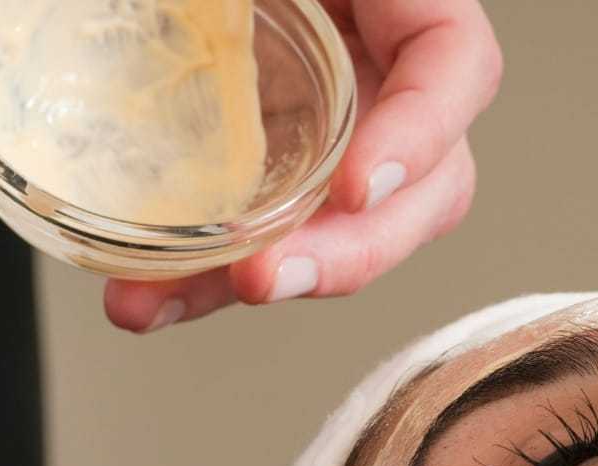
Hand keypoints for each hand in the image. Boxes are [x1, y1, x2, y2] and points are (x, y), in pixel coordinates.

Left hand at [105, 0, 502, 331]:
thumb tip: (210, 12)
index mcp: (405, 4)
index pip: (457, 69)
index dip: (423, 133)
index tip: (360, 184)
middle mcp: (383, 77)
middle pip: (421, 191)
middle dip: (348, 252)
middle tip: (267, 277)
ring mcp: (334, 132)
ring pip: (337, 235)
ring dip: (258, 281)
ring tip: (157, 304)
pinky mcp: (273, 171)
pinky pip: (260, 238)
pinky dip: (199, 281)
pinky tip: (139, 298)